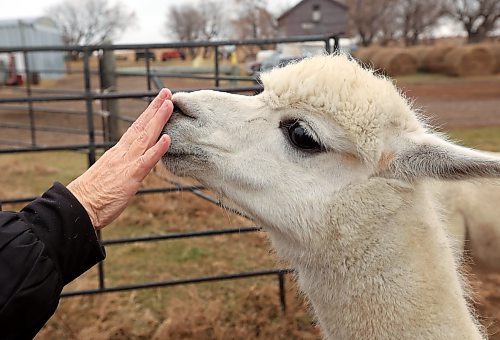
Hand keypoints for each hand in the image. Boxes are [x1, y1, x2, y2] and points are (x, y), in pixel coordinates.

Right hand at [67, 88, 172, 229]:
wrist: (77, 207)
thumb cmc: (93, 197)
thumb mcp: (111, 177)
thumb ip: (124, 168)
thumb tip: (135, 166)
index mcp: (118, 153)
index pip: (135, 130)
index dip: (148, 115)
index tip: (158, 102)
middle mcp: (122, 154)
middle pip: (141, 127)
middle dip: (155, 109)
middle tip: (166, 92)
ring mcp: (126, 163)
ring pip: (145, 137)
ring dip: (158, 120)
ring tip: (169, 104)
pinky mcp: (130, 177)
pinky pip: (146, 161)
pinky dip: (157, 149)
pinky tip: (168, 138)